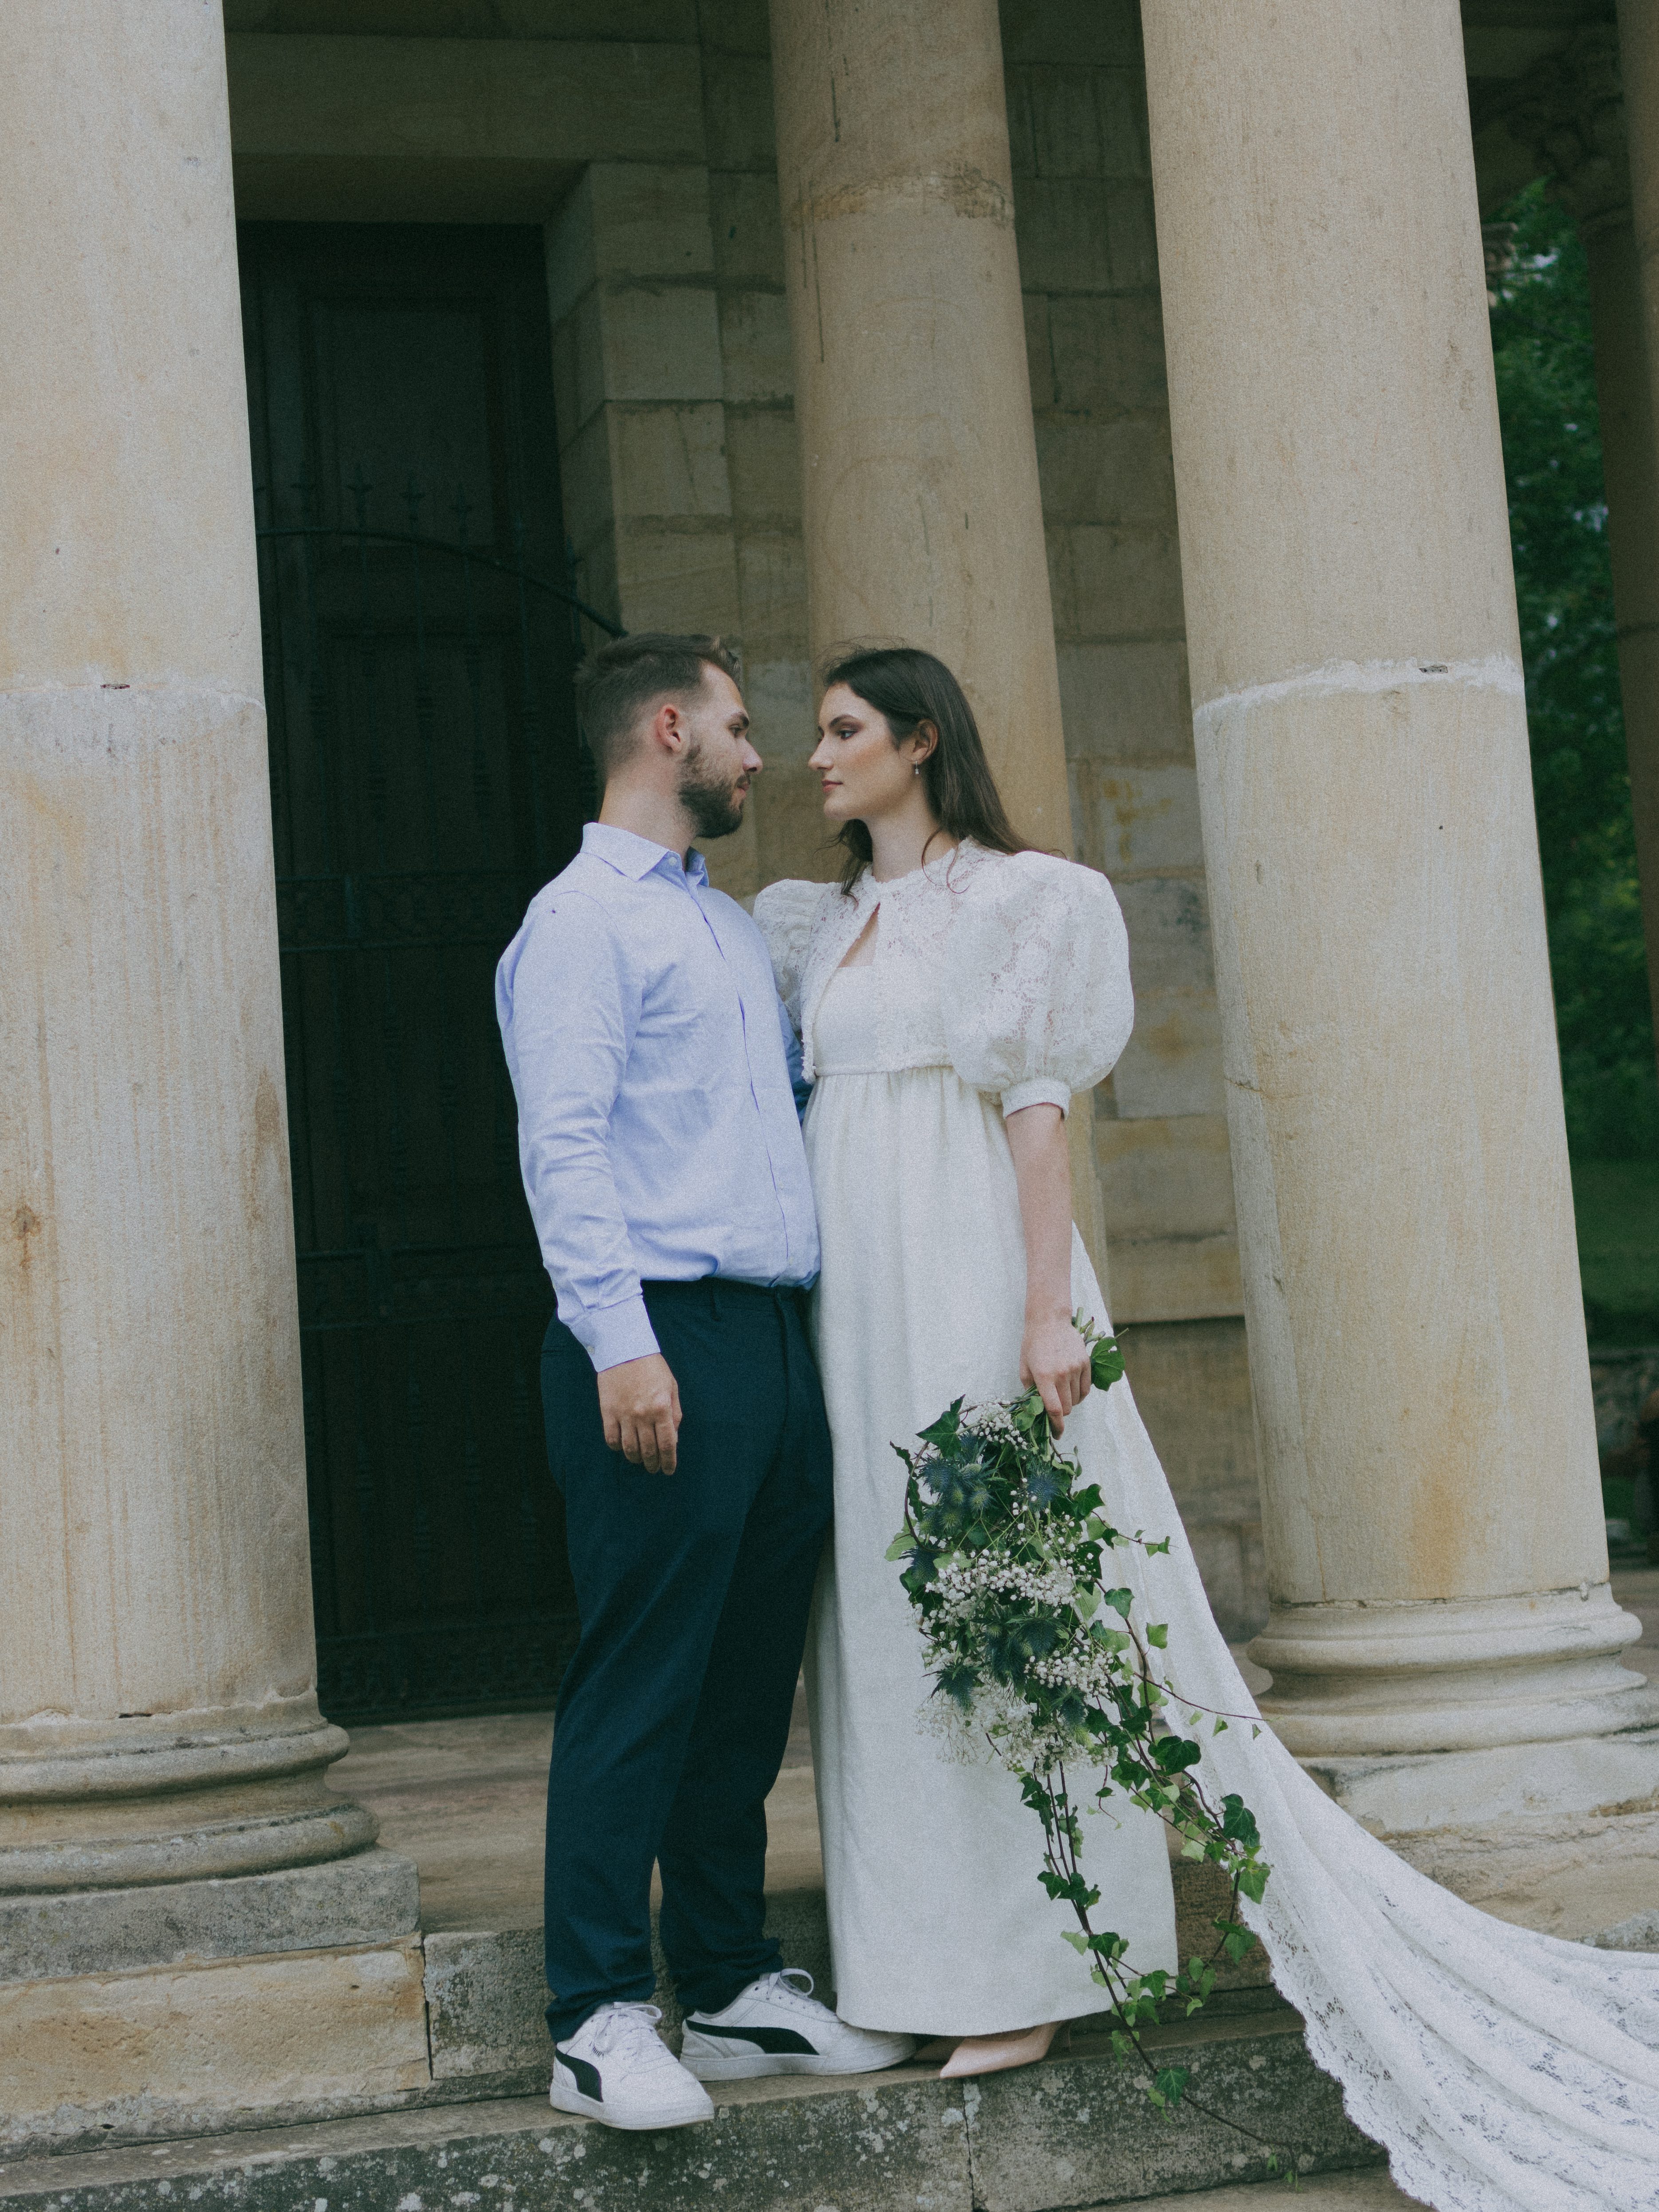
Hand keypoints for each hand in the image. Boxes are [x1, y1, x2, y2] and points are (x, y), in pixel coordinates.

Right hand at [597, 1354, 682, 1473]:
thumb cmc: (652, 1366)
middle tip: (654, 1469)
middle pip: (649, 1450)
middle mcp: (643, 1415)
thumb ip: (675, 1412)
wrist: (624, 1348)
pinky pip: (611, 1438)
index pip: (667, 1444)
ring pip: (630, 1448)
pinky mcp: (608, 1411)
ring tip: (640, 1461)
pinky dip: (617, 1448)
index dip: (669, 1461)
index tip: (669, 1470)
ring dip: (636, 1459)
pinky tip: (622, 1448)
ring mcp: (624, 1415)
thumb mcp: (671, 1386)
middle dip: (653, 1464)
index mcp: (662, 1408)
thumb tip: (673, 1436)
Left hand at [1020, 1311, 1091, 1436]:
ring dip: (1069, 1402)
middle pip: (1067, 1408)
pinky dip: (1079, 1394)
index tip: (1056, 1434)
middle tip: (1054, 1407)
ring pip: (1077, 1400)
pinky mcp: (1086, 1363)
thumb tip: (1037, 1411)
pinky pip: (1086, 1389)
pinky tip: (1071, 1388)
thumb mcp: (1024, 1369)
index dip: (1056, 1426)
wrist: (1049, 1321)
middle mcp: (1062, 1374)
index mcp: (1044, 1377)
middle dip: (1060, 1413)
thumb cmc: (1032, 1345)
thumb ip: (1030, 1392)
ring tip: (1061, 1392)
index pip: (1054, 1410)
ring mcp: (1076, 1368)